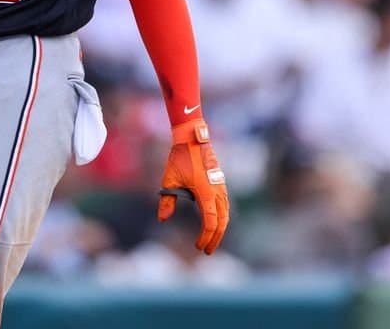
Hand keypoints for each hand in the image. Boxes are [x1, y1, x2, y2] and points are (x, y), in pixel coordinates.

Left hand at [157, 118, 228, 253]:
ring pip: (226, 214)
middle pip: (222, 222)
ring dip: (220, 229)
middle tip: (207, 251)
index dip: (205, 237)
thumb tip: (163, 219)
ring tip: (212, 240)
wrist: (193, 138)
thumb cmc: (180, 158)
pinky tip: (216, 222)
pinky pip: (225, 204)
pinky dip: (222, 217)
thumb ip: (166, 200)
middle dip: (216, 238)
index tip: (197, 246)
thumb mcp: (169, 179)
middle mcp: (217, 191)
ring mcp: (221, 187)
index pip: (211, 222)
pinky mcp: (220, 182)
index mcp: (206, 193)